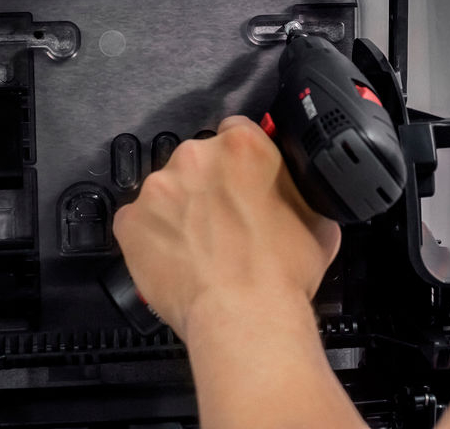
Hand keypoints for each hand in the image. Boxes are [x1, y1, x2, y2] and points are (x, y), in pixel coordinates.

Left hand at [113, 115, 341, 341]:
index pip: (236, 131)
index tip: (242, 177)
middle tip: (225, 221)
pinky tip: (176, 257)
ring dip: (180, 209)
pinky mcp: (131, 221)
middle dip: (209, 184)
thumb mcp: (318, 217)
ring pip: (168, 190)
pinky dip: (152, 236)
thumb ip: (296, 187)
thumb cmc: (281, 274)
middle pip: (198, 159)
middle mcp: (196, 157)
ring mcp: (158, 188)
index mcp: (242, 146)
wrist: (244, 318)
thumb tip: (292, 186)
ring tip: (201, 246)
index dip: (241, 159)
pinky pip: (138, 220)